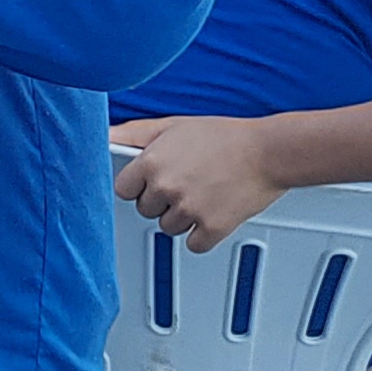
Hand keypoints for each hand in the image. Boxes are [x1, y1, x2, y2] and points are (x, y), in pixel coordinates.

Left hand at [115, 114, 289, 249]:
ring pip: (168, 228)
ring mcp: (189, 210)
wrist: (267, 151)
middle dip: (160, 200)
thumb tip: (103, 137)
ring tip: (201, 194)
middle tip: (183, 184)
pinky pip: (194, 244)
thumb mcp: (171, 126)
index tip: (150, 181)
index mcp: (152, 163)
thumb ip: (133, 134)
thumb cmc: (223, 136)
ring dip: (181, 217)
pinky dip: (203, 234)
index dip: (138, 185)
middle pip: (145, 210)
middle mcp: (167, 188)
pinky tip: (211, 213)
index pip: (122, 189)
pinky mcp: (212, 228)